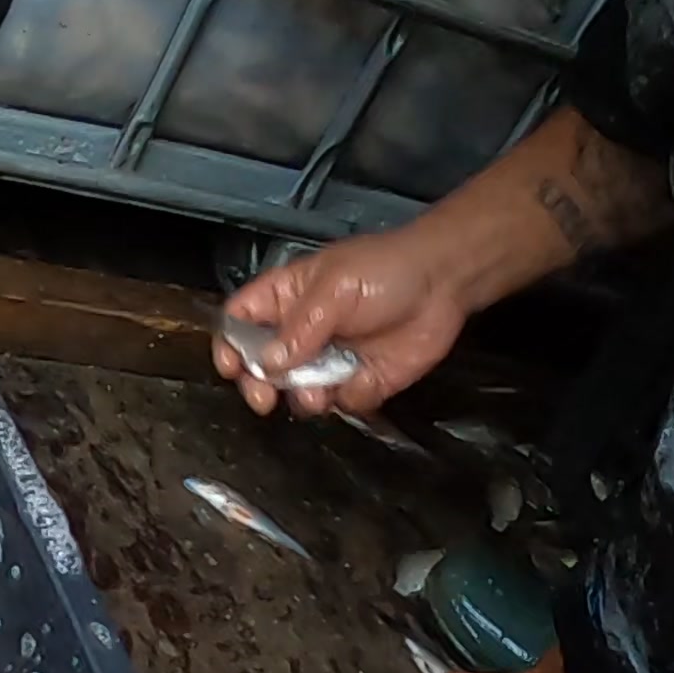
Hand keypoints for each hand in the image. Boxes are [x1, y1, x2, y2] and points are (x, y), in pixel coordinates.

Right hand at [214, 228, 471, 417]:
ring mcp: (327, 361)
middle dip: (258, 385)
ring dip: (305, 396)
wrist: (444, 283)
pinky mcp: (357, 382)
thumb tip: (269, 364)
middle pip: (258, 368)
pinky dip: (350, 395)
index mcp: (285, 300)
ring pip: (296, 393)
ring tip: (323, 388)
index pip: (238, 323)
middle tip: (265, 397)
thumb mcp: (336, 288)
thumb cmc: (386, 270)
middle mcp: (299, 334)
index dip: (229, 345)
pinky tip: (366, 376)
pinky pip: (340, 403)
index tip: (232, 367)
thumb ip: (299, 327)